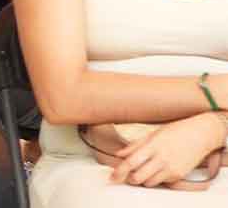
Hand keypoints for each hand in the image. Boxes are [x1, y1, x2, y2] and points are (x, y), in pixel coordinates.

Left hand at [110, 114, 227, 188]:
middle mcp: (161, 159)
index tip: (112, 176)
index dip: (119, 171)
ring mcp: (171, 168)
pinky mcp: (178, 175)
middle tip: (125, 174)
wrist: (200, 134)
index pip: (130, 163)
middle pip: (138, 177)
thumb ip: (134, 145)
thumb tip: (119, 154)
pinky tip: (155, 169)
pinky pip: (162, 182)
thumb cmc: (176, 131)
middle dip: (129, 178)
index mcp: (151, 146)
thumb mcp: (152, 134)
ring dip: (142, 180)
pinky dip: (155, 179)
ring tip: (141, 170)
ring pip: (149, 183)